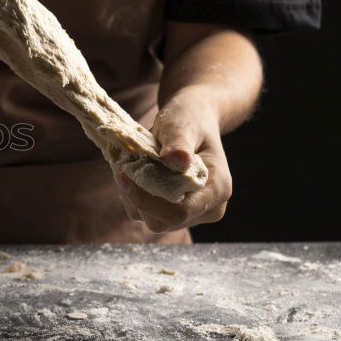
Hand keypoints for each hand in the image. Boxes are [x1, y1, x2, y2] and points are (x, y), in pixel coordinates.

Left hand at [113, 87, 232, 232]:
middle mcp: (208, 208)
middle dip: (137, 196)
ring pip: (148, 218)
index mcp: (217, 190)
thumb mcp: (183, 124)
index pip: (180, 212)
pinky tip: (133, 172)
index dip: (147, 199)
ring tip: (130, 165)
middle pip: (162, 221)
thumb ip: (179, 142)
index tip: (124, 173)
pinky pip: (143, 212)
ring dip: (132, 194)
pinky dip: (132, 194)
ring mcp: (190, 214)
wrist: (192, 119)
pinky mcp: (171, 212)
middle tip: (123, 165)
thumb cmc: (189, 119)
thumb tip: (177, 160)